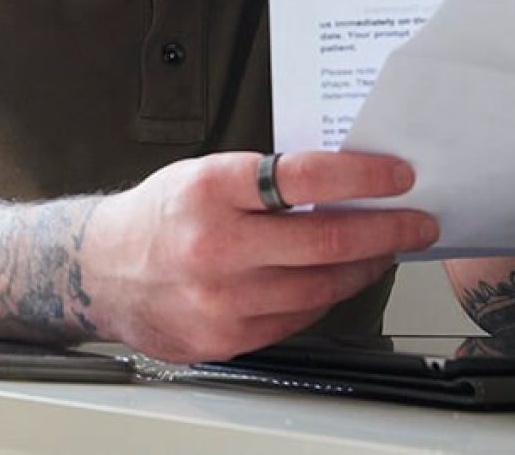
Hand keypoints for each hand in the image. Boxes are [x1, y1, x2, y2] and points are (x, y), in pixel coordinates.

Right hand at [82, 150, 437, 362]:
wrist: (98, 270)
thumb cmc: (158, 217)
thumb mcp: (203, 175)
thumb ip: (264, 181)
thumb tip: (340, 185)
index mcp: (210, 190)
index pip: (305, 177)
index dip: (363, 177)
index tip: (398, 176)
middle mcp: (215, 245)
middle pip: (326, 240)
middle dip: (385, 230)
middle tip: (416, 221)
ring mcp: (221, 299)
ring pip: (320, 287)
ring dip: (363, 267)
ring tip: (382, 251)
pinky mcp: (225, 338)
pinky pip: (296, 319)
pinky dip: (323, 298)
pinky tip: (334, 281)